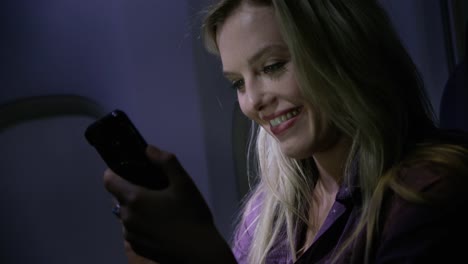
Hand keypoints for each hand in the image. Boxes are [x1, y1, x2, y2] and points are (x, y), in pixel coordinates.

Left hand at [104, 145, 235, 263]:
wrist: (199, 252)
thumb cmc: (192, 215)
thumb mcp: (184, 183)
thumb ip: (166, 162)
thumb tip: (148, 149)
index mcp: (134, 198)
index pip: (108, 180)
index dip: (117, 172)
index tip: (132, 171)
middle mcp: (127, 217)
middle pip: (120, 197)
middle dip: (133, 190)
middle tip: (157, 191)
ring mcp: (131, 235)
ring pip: (127, 214)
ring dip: (137, 209)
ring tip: (161, 210)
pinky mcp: (137, 248)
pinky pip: (133, 230)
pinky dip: (142, 224)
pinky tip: (162, 226)